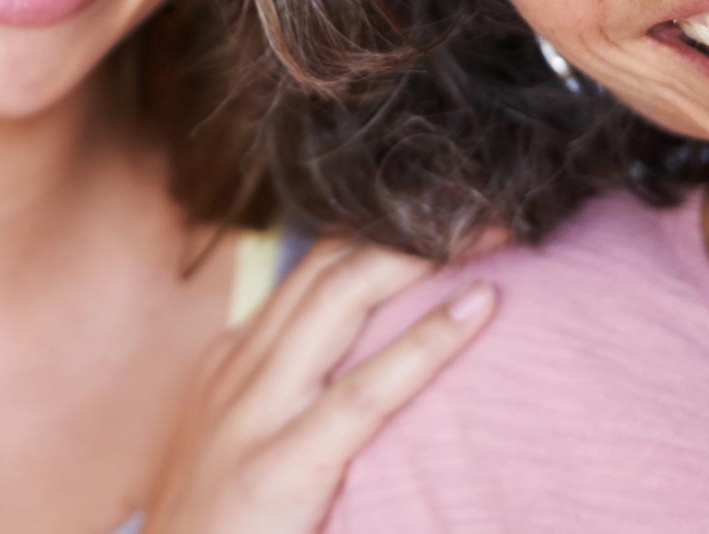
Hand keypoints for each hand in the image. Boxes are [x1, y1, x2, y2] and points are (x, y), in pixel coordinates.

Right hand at [140, 239, 496, 533]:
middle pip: (330, 268)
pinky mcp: (281, 466)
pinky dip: (429, 342)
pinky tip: (479, 307)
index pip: (311, 269)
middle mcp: (239, 369)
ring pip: (343, 301)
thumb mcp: (237, 446)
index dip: (378, 231)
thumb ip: (287, 399)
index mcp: (231, 360)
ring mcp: (255, 413)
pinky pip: (366, 392)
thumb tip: (363, 371)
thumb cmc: (217, 532)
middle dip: (407, 227)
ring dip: (422, 258)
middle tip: (481, 206)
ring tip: (491, 232)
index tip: (442, 212)